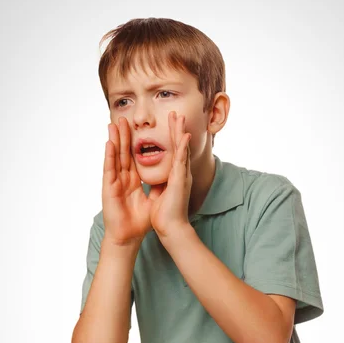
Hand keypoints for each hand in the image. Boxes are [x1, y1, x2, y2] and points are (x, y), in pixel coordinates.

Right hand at [102, 116, 152, 245]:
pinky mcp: (108, 188)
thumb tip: (170, 174)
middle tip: (124, 118)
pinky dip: (109, 156)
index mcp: (133, 181)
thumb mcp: (154, 199)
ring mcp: (114, 182)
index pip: (134, 157)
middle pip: (123, 153)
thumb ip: (159, 186)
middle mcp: (123, 179)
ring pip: (115, 157)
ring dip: (114, 140)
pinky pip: (109, 169)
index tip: (138, 128)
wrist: (129, 237)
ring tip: (114, 123)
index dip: (135, 143)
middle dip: (123, 135)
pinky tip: (109, 143)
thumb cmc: (140, 222)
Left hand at [148, 111, 191, 240]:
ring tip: (179, 118)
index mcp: (175, 176)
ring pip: (181, 150)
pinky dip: (182, 148)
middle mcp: (181, 174)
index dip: (173, 138)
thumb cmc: (167, 214)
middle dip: (177, 130)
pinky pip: (180, 161)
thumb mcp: (163, 194)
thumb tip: (160, 178)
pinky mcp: (180, 181)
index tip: (170, 124)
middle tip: (176, 114)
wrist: (171, 228)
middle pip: (180, 147)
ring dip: (180, 133)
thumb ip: (163, 184)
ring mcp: (182, 176)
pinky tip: (184, 136)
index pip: (174, 153)